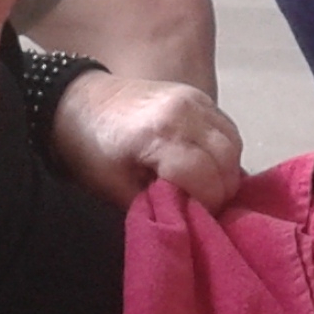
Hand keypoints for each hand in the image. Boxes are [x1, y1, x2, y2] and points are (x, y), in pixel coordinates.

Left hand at [48, 71, 245, 210]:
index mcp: (161, 135)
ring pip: (233, 144)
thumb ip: (158, 206)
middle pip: (227, 161)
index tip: (191, 217)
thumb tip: (193, 218)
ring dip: (224, 171)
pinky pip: (227, 129)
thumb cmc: (90, 150)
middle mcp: (186, 111)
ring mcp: (196, 98)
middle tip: (198, 206)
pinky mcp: (199, 95)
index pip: (208, 180)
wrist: (79, 102)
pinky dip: (222, 152)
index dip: (205, 205)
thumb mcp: (115, 189)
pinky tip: (203, 164)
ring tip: (202, 186)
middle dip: (219, 191)